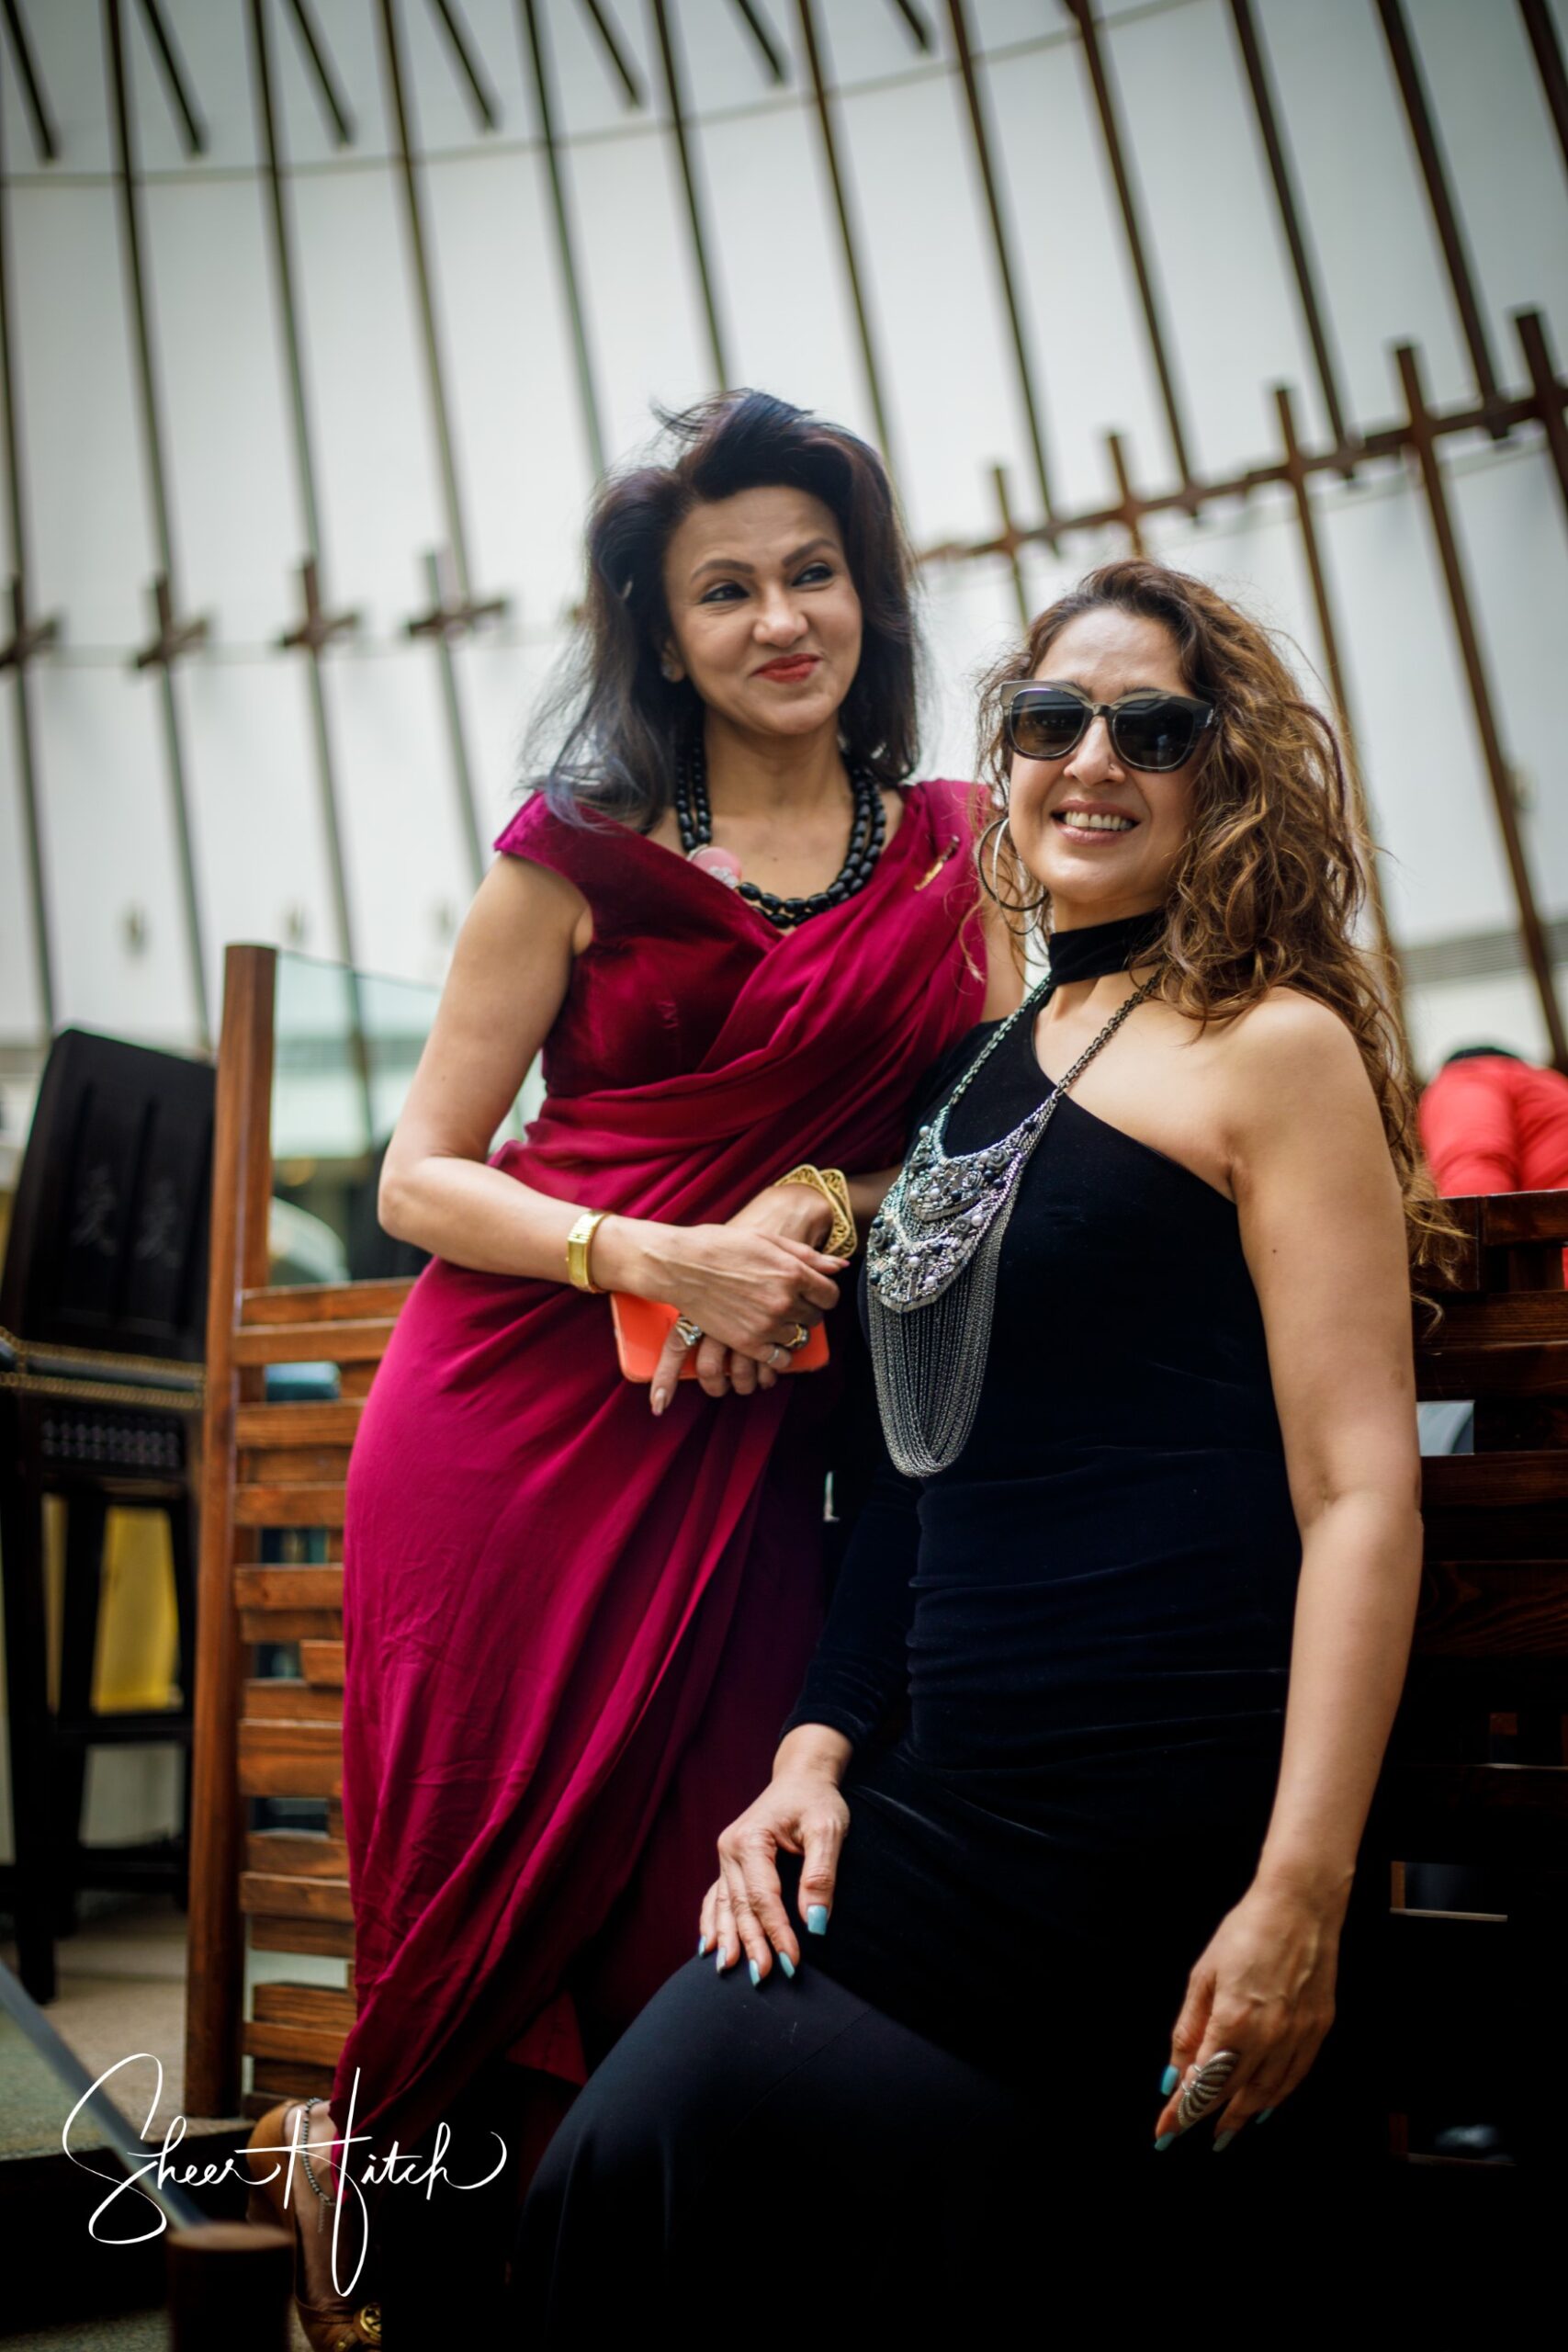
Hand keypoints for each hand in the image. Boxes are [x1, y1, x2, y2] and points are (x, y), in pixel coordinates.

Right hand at [671, 1182, 839, 1400]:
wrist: (681, 1265)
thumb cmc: (722, 1245)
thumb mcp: (768, 1240)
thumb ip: (808, 1255)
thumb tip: (840, 1267)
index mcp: (793, 1272)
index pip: (830, 1295)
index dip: (824, 1294)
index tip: (813, 1293)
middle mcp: (784, 1301)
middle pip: (815, 1317)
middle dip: (807, 1310)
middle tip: (789, 1302)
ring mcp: (766, 1325)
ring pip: (798, 1337)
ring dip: (791, 1329)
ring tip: (774, 1317)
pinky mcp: (747, 1343)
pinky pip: (779, 1358)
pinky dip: (779, 1353)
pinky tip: (770, 1339)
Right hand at [698, 1733, 851, 1980]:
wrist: (801, 1777)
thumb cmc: (817, 1800)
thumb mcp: (828, 1830)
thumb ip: (821, 1875)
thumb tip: (815, 1923)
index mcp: (751, 1839)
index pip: (763, 1896)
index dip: (777, 1932)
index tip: (793, 1962)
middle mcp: (730, 1848)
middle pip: (740, 1906)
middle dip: (751, 1943)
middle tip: (763, 1977)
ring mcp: (726, 1856)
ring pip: (724, 1905)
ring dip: (728, 1939)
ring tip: (728, 1969)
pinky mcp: (730, 1862)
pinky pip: (716, 1896)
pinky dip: (712, 1921)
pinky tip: (709, 1946)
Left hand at [1153, 1878, 1341, 2148]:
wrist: (1299, 1906)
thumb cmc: (1244, 1932)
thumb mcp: (1203, 1975)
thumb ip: (1189, 2027)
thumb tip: (1174, 2072)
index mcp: (1233, 2022)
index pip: (1202, 2083)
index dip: (1182, 2111)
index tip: (1164, 2132)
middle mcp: (1268, 2038)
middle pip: (1233, 2092)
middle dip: (1207, 2116)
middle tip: (1186, 2132)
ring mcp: (1297, 2036)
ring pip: (1267, 2093)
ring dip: (1243, 2115)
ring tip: (1224, 2131)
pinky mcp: (1318, 2029)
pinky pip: (1295, 2076)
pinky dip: (1277, 2096)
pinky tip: (1264, 2105)